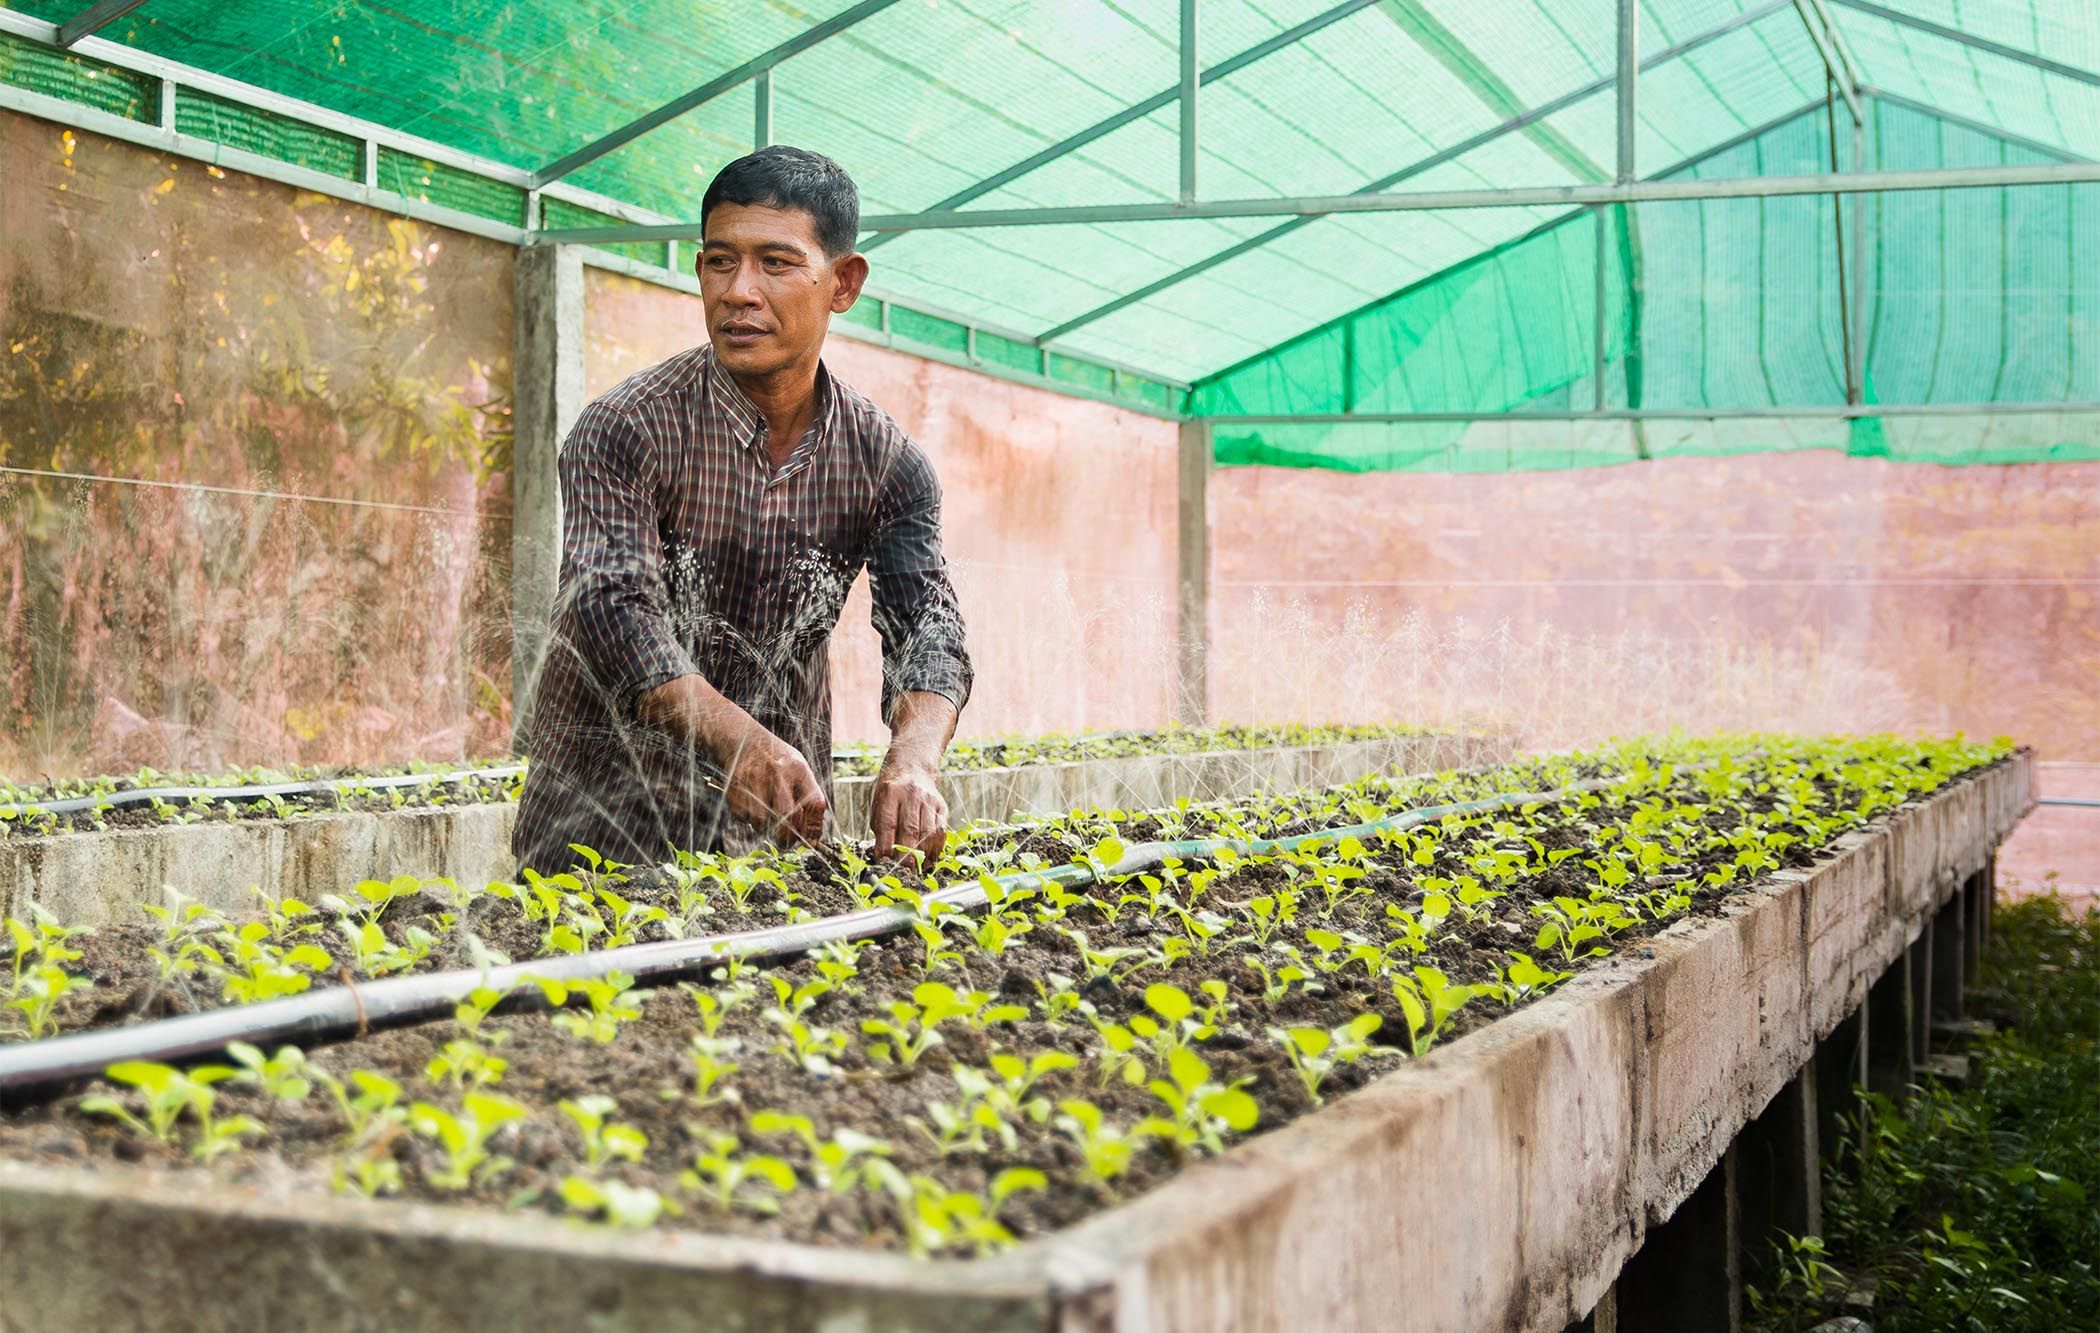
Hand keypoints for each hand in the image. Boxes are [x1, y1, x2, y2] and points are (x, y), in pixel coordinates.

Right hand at [719, 723, 827, 845]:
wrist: (744, 741)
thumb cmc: (778, 761)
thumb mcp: (799, 770)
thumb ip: (809, 800)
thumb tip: (812, 840)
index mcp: (798, 769)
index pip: (814, 805)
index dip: (813, 828)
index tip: (809, 840)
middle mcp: (777, 773)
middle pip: (787, 817)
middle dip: (787, 837)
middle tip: (785, 841)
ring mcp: (754, 780)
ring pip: (761, 822)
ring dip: (764, 827)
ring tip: (766, 815)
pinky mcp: (735, 788)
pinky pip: (743, 817)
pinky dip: (747, 818)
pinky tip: (751, 804)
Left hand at [870, 761, 946, 862]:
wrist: (912, 766)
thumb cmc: (890, 790)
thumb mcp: (877, 800)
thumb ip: (880, 825)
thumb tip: (882, 855)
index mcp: (890, 792)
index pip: (888, 823)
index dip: (885, 845)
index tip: (883, 862)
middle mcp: (912, 794)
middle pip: (910, 830)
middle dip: (906, 855)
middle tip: (902, 872)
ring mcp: (929, 800)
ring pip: (928, 832)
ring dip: (922, 855)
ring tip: (917, 868)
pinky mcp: (941, 806)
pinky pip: (941, 831)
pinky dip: (936, 848)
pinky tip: (929, 859)